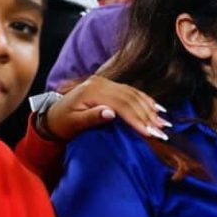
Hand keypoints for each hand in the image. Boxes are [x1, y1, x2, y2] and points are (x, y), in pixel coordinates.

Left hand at [45, 75, 169, 141]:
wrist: (52, 115)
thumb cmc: (62, 123)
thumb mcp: (73, 123)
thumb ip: (91, 117)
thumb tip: (111, 113)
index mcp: (92, 92)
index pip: (121, 105)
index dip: (137, 119)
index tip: (150, 133)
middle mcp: (101, 83)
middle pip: (131, 99)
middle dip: (148, 116)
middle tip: (162, 131)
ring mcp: (106, 83)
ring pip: (134, 95)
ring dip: (151, 109)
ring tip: (164, 123)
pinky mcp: (110, 86)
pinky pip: (132, 91)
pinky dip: (146, 101)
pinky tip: (158, 109)